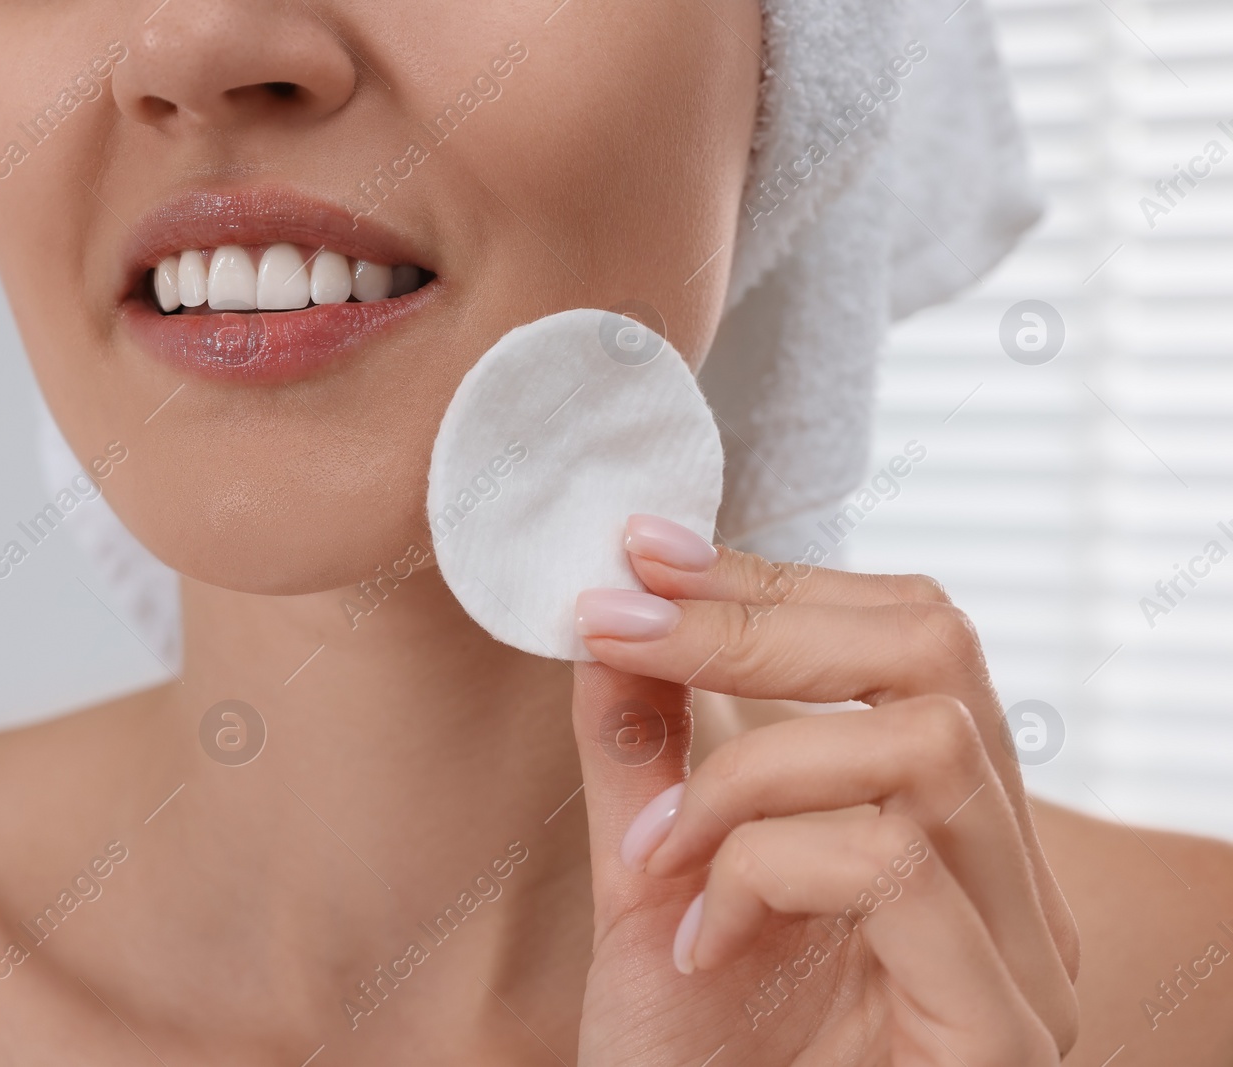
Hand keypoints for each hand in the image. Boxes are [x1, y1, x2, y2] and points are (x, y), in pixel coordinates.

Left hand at [567, 514, 1079, 1064]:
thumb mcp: (653, 889)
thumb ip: (644, 760)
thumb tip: (614, 622)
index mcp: (939, 827)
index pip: (901, 637)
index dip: (769, 577)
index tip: (641, 548)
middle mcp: (1005, 878)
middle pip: (938, 648)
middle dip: (757, 620)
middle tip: (624, 624)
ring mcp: (1018, 955)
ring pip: (921, 743)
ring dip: (747, 772)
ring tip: (660, 855)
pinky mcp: (998, 1028)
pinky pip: (895, 864)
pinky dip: (767, 869)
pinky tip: (702, 942)